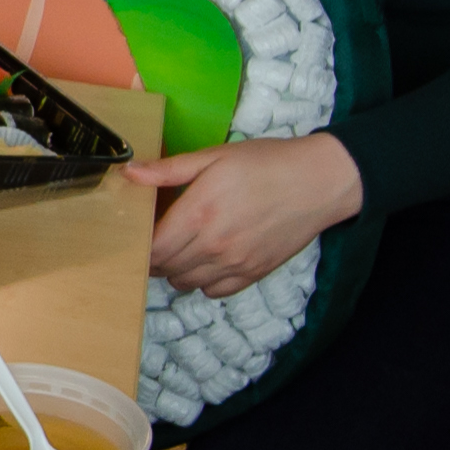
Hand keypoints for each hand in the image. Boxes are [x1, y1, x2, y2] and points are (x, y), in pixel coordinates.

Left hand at [131, 132, 366, 294]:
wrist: (319, 181)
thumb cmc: (266, 163)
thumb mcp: (214, 156)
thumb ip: (168, 170)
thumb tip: (129, 173)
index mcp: (199, 214)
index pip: (153, 249)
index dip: (139, 245)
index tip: (140, 233)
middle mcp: (214, 246)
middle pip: (165, 268)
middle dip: (154, 256)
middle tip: (158, 238)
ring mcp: (235, 264)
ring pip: (185, 283)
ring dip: (176, 270)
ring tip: (182, 247)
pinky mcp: (254, 274)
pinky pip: (214, 292)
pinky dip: (203, 282)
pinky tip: (207, 260)